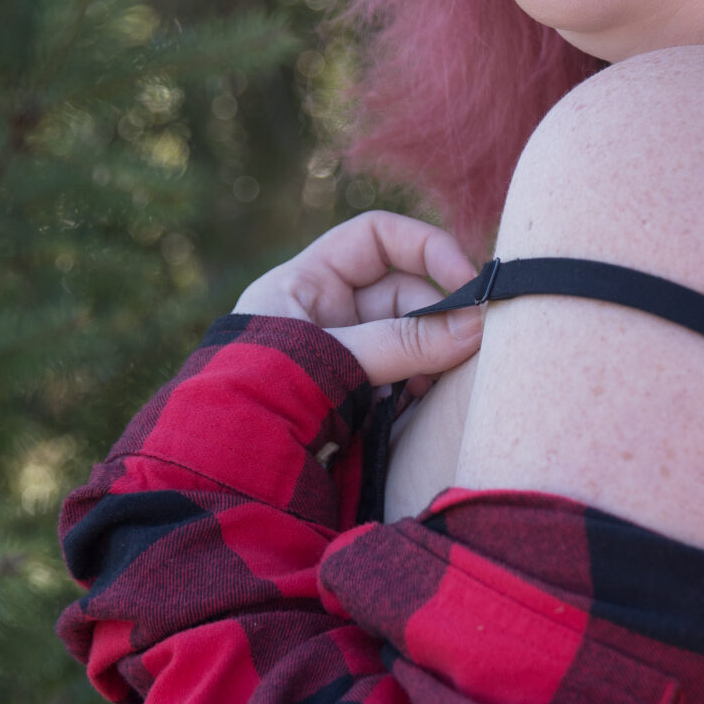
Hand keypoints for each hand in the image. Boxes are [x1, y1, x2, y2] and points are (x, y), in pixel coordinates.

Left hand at [234, 212, 485, 390]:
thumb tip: (479, 326)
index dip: (427, 248)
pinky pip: (403, 380)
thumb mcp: (333, 356)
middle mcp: (327, 312)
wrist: (224, 466)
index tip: (467, 283)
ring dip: (433, 359)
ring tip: (438, 387)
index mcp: (307, 281)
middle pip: (405, 294)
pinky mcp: (358, 398)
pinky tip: (420, 407)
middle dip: (437, 320)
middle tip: (470, 348)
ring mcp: (344, 356)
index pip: (378, 237)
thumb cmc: (260, 394)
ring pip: (411, 340)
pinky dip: (419, 390)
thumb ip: (405, 342)